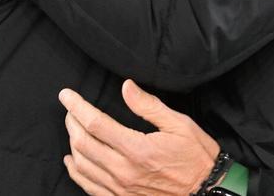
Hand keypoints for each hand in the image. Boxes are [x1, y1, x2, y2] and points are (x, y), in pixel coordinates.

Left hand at [60, 80, 220, 195]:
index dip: (77, 107)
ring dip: (72, 144)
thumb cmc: (196, 156)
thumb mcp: (179, 125)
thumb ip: (149, 106)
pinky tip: (72, 161)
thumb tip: (126, 87)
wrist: (207, 191)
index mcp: (137, 149)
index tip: (66, 95)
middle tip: (70, 108)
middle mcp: (124, 171)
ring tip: (72, 127)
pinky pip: (88, 187)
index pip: (95, 124)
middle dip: (71, 122)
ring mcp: (120, 189)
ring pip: (82, 165)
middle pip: (83, 143)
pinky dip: (76, 172)